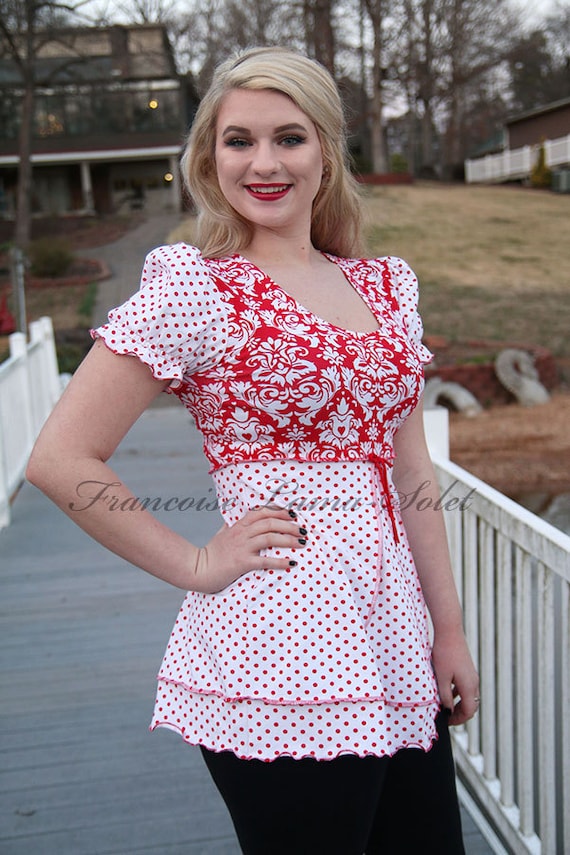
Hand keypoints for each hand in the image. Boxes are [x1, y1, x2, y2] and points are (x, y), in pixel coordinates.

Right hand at [189, 505, 306, 593]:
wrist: (198, 570)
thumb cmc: (211, 554)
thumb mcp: (221, 534)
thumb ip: (230, 526)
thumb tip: (233, 520)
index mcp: (238, 525)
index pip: (262, 512)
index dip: (279, 511)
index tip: (293, 514)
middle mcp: (241, 533)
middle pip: (269, 522)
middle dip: (289, 524)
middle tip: (302, 530)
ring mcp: (241, 547)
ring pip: (269, 538)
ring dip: (288, 539)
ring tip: (302, 543)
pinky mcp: (241, 563)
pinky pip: (264, 560)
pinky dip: (279, 561)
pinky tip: (290, 563)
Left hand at [431, 631, 479, 725]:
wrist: (449, 632)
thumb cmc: (444, 654)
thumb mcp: (441, 678)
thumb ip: (445, 696)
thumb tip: (448, 710)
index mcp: (469, 686)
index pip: (469, 711)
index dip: (459, 720)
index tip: (447, 721)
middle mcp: (474, 682)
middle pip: (471, 705)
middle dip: (460, 713)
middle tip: (446, 716)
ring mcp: (472, 675)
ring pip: (469, 696)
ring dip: (459, 703)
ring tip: (445, 706)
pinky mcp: (468, 668)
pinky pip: (466, 686)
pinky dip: (458, 693)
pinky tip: (447, 692)